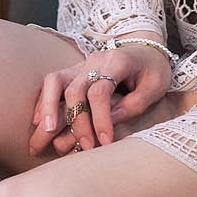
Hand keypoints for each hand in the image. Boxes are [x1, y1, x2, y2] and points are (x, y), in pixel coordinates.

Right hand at [27, 42, 175, 153]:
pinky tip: (40, 122)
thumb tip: (109, 122)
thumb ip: (134, 104)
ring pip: (55, 81)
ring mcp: (80, 64)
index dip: (101, 119)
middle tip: (86, 146)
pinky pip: (51, 83)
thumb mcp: (155, 86)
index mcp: (117, 61)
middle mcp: (94, 60)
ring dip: (47, 107)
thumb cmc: (153, 70)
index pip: (101, 91)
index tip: (105, 142)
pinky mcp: (73, 72)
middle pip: (76, 90)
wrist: (145, 50)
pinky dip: (43, 102)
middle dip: (78, 121)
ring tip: (45, 132)